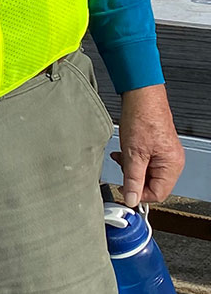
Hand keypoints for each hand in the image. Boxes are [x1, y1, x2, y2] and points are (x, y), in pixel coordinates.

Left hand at [112, 84, 184, 206]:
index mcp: (171, 166)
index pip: (157, 194)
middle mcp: (172, 161)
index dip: (139, 194)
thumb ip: (132, 179)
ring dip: (132, 167)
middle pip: (153, 184)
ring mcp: (165, 153)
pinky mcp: (157, 146)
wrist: (141, 94)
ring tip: (122, 156)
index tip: (124, 190)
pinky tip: (124, 151)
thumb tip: (131, 199)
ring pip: (147, 172)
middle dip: (134, 178)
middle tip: (123, 167)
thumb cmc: (142, 117)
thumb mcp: (133, 154)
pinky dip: (133, 158)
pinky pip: (145, 161)